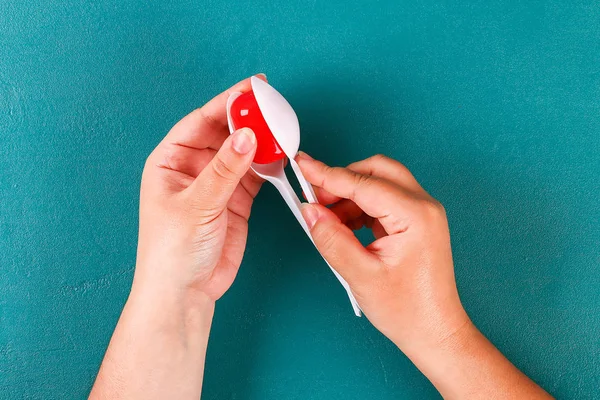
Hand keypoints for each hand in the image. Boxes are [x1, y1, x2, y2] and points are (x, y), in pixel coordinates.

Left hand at [91, 76, 265, 399]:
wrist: (186, 292)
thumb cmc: (171, 252)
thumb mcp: (196, 206)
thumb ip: (224, 171)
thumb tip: (246, 136)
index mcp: (170, 161)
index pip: (200, 121)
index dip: (226, 103)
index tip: (252, 89)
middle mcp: (193, 167)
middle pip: (224, 132)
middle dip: (248, 118)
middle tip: (273, 105)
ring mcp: (217, 183)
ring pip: (242, 151)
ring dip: (261, 140)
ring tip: (282, 127)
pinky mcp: (236, 200)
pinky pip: (255, 173)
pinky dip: (269, 163)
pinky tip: (281, 154)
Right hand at [297, 153, 551, 398]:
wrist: (434, 332)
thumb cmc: (407, 311)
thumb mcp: (361, 276)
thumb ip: (332, 239)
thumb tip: (310, 211)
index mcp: (415, 215)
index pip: (364, 183)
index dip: (328, 174)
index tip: (302, 164)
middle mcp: (423, 206)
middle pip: (376, 171)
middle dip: (342, 179)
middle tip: (313, 195)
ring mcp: (422, 213)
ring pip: (379, 184)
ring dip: (349, 195)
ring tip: (325, 219)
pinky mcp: (415, 222)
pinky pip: (383, 201)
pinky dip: (359, 207)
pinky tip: (342, 226)